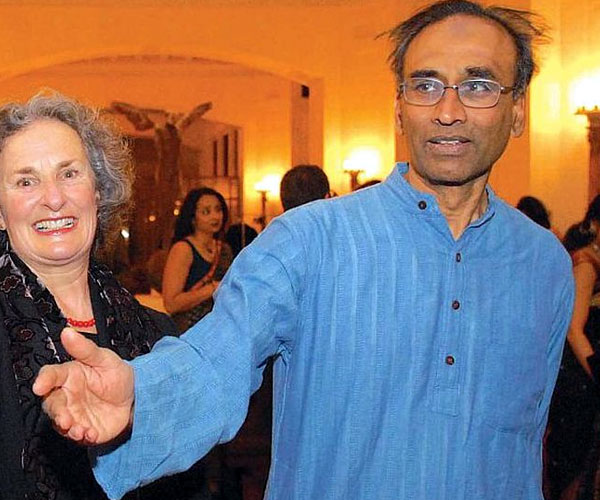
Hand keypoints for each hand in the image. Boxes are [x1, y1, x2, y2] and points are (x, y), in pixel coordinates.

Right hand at [32, 328, 134, 444]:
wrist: (136, 396)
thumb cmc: (116, 374)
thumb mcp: (105, 359)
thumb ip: (85, 349)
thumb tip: (67, 331)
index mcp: (69, 375)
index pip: (51, 376)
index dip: (43, 380)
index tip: (39, 386)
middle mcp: (67, 396)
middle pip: (52, 404)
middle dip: (56, 413)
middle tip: (65, 419)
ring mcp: (74, 414)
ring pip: (61, 423)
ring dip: (68, 428)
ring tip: (80, 430)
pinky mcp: (84, 429)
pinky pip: (78, 436)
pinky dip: (83, 436)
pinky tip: (91, 433)